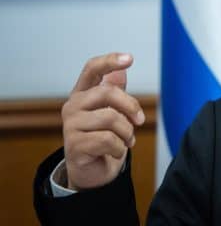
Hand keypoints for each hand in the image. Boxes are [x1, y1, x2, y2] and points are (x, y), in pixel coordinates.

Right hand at [61, 53, 145, 189]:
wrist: (93, 171)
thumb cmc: (104, 137)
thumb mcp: (112, 112)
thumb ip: (115, 92)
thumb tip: (121, 71)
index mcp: (83, 93)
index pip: (92, 69)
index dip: (109, 61)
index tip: (129, 58)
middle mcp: (72, 106)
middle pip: (107, 92)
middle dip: (131, 106)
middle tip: (140, 120)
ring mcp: (70, 125)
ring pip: (111, 118)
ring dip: (127, 132)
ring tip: (126, 140)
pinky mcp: (74, 145)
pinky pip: (108, 140)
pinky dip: (119, 148)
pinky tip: (115, 151)